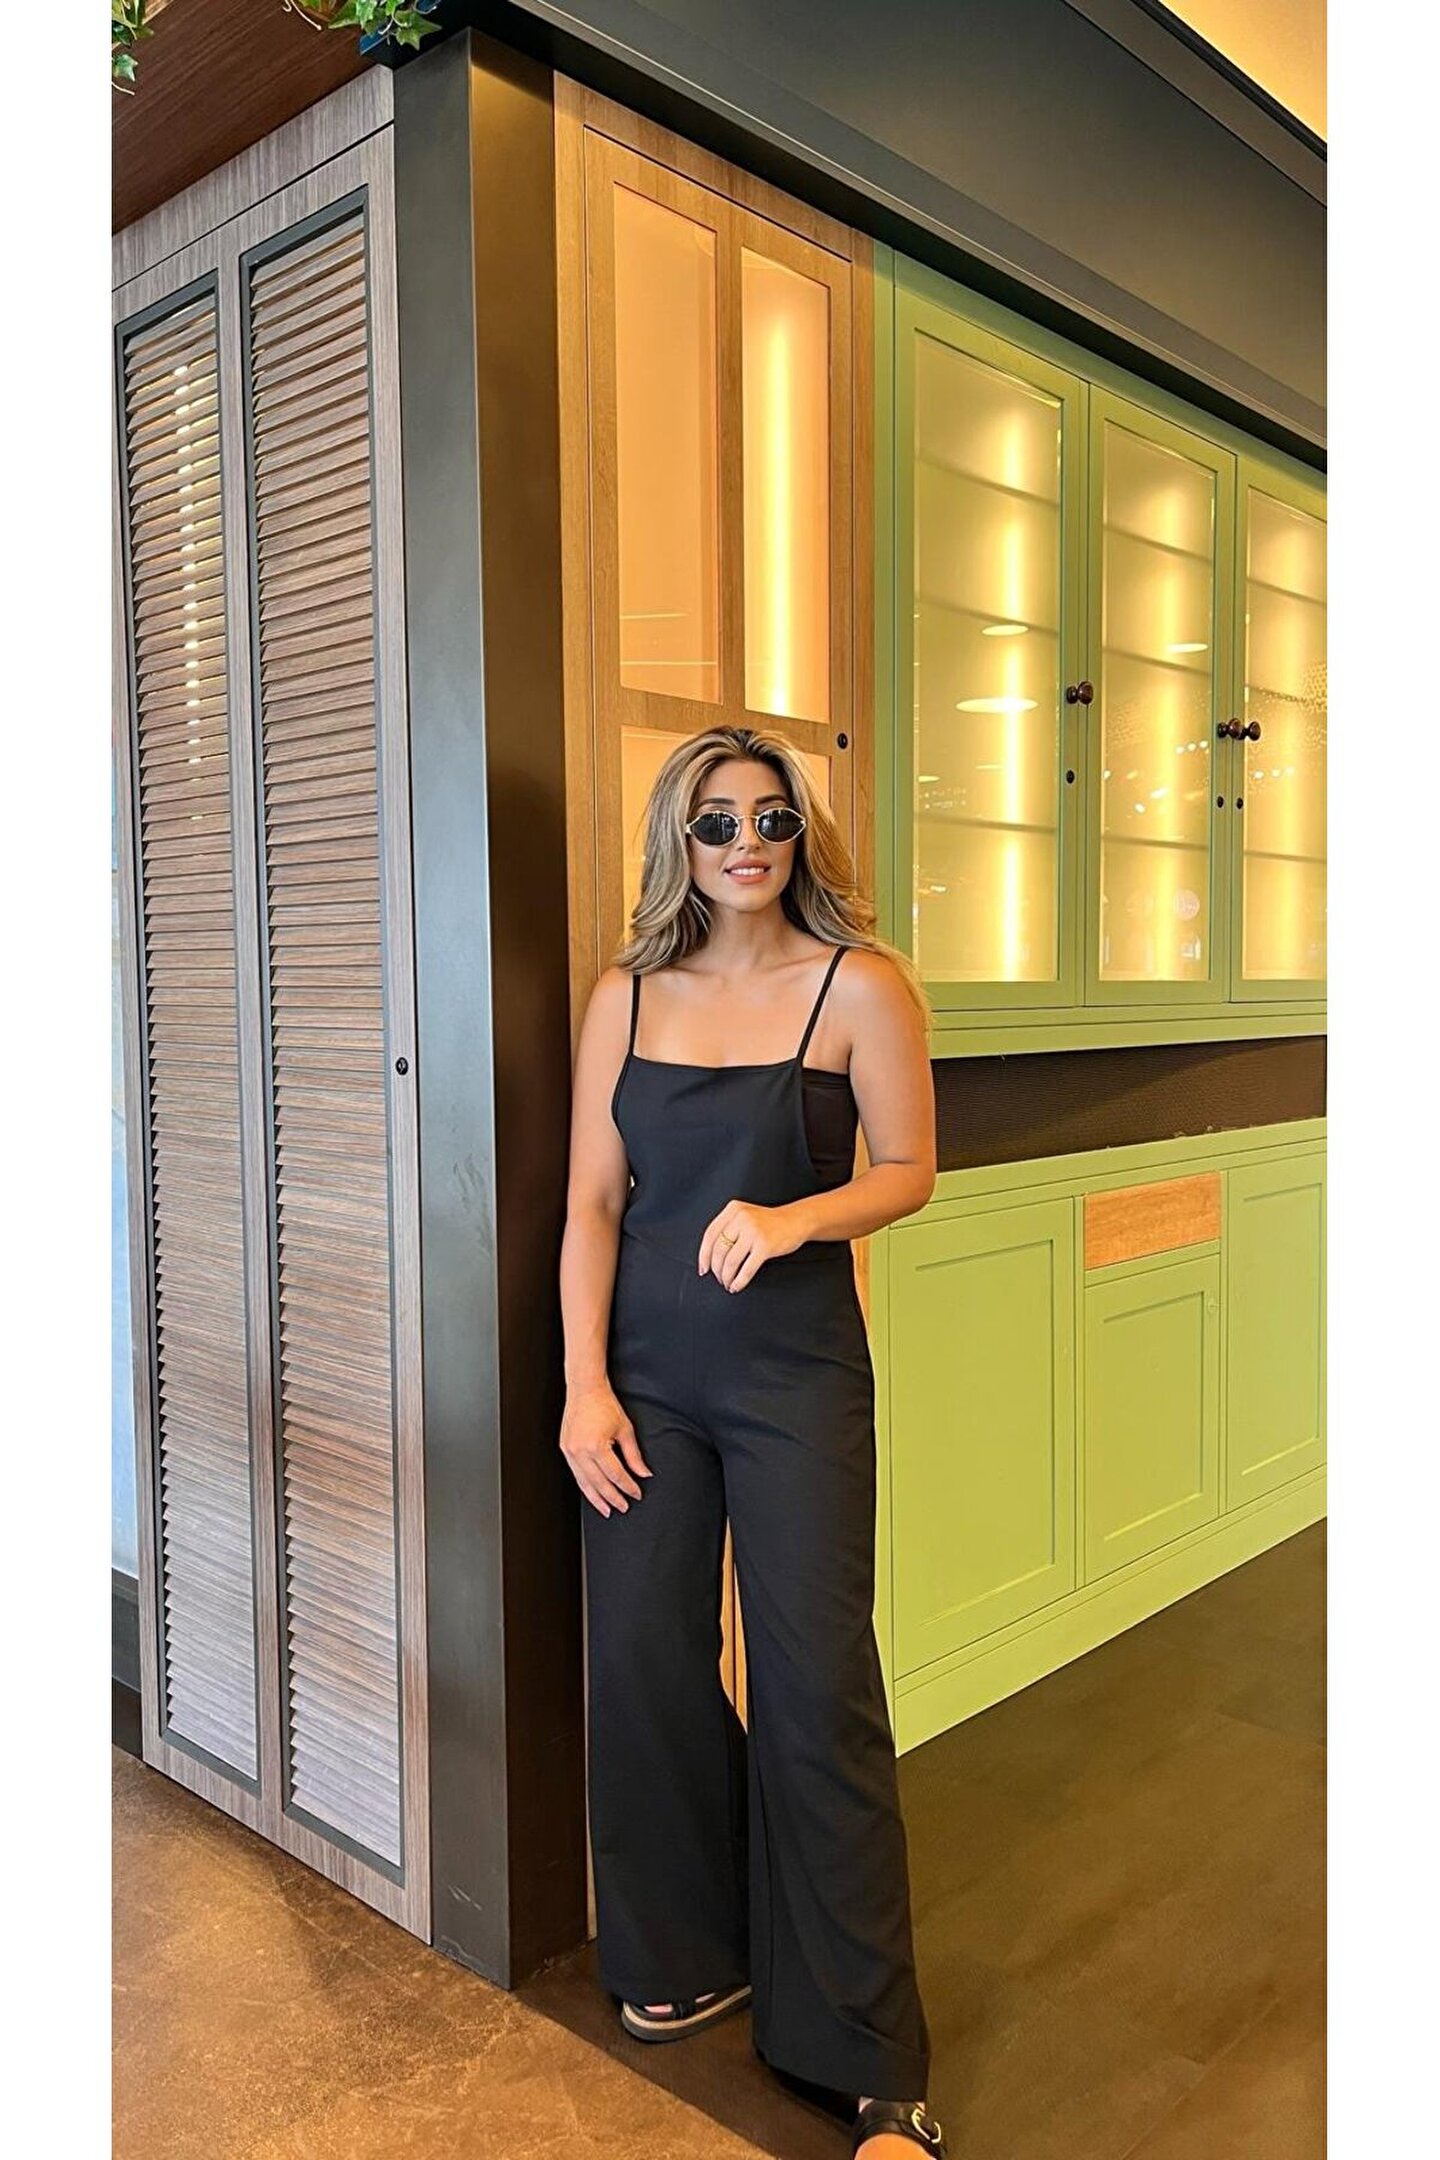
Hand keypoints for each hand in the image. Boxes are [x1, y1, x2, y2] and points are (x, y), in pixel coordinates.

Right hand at [560, 1381, 650, 1515]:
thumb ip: (634, 1456)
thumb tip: (644, 1473)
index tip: (636, 1494)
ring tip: (607, 1510)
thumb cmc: (604, 1405)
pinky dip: (585, 1487)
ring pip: (584, 1483)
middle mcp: (581, 1451)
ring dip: (597, 1499)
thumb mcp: (625, 1430)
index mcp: (597, 1446)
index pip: (616, 1475)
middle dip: (613, 1498)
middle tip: (623, 1507)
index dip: (628, 1486)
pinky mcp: (565, 1450)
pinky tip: (593, 1494)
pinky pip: (576, 1474)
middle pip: (600, 1483)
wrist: (585, 1390)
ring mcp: (570, 1452)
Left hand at [698, 1199, 807, 1291]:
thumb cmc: (768, 1223)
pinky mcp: (765, 1246)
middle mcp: (741, 1218)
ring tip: (728, 1283)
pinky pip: (746, 1269)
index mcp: (733, 1210)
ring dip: (726, 1277)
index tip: (703, 1269)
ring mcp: (754, 1232)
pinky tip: (736, 1286)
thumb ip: (728, 1228)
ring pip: (730, 1261)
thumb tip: (709, 1256)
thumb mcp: (745, 1215)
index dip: (703, 1255)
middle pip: (719, 1250)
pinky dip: (739, 1281)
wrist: (796, 1220)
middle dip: (716, 1269)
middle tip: (719, 1279)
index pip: (710, 1235)